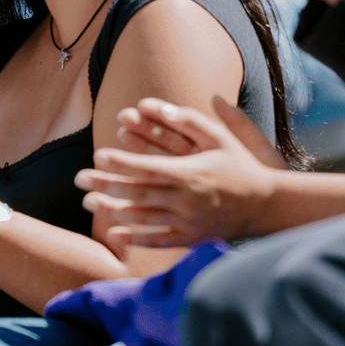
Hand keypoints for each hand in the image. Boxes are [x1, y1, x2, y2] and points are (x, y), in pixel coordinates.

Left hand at [76, 96, 281, 246]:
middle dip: (106, 184)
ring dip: (114, 209)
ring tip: (89, 202)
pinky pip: (158, 240)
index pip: (147, 168)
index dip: (121, 163)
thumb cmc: (241, 166)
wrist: (266, 205)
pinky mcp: (191, 238)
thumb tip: (166, 105)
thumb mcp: (222, 138)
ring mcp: (187, 221)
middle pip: (138, 192)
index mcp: (190, 174)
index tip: (97, 156)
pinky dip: (135, 238)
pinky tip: (113, 233)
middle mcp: (185, 199)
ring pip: (144, 217)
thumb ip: (194, 121)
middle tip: (78, 179)